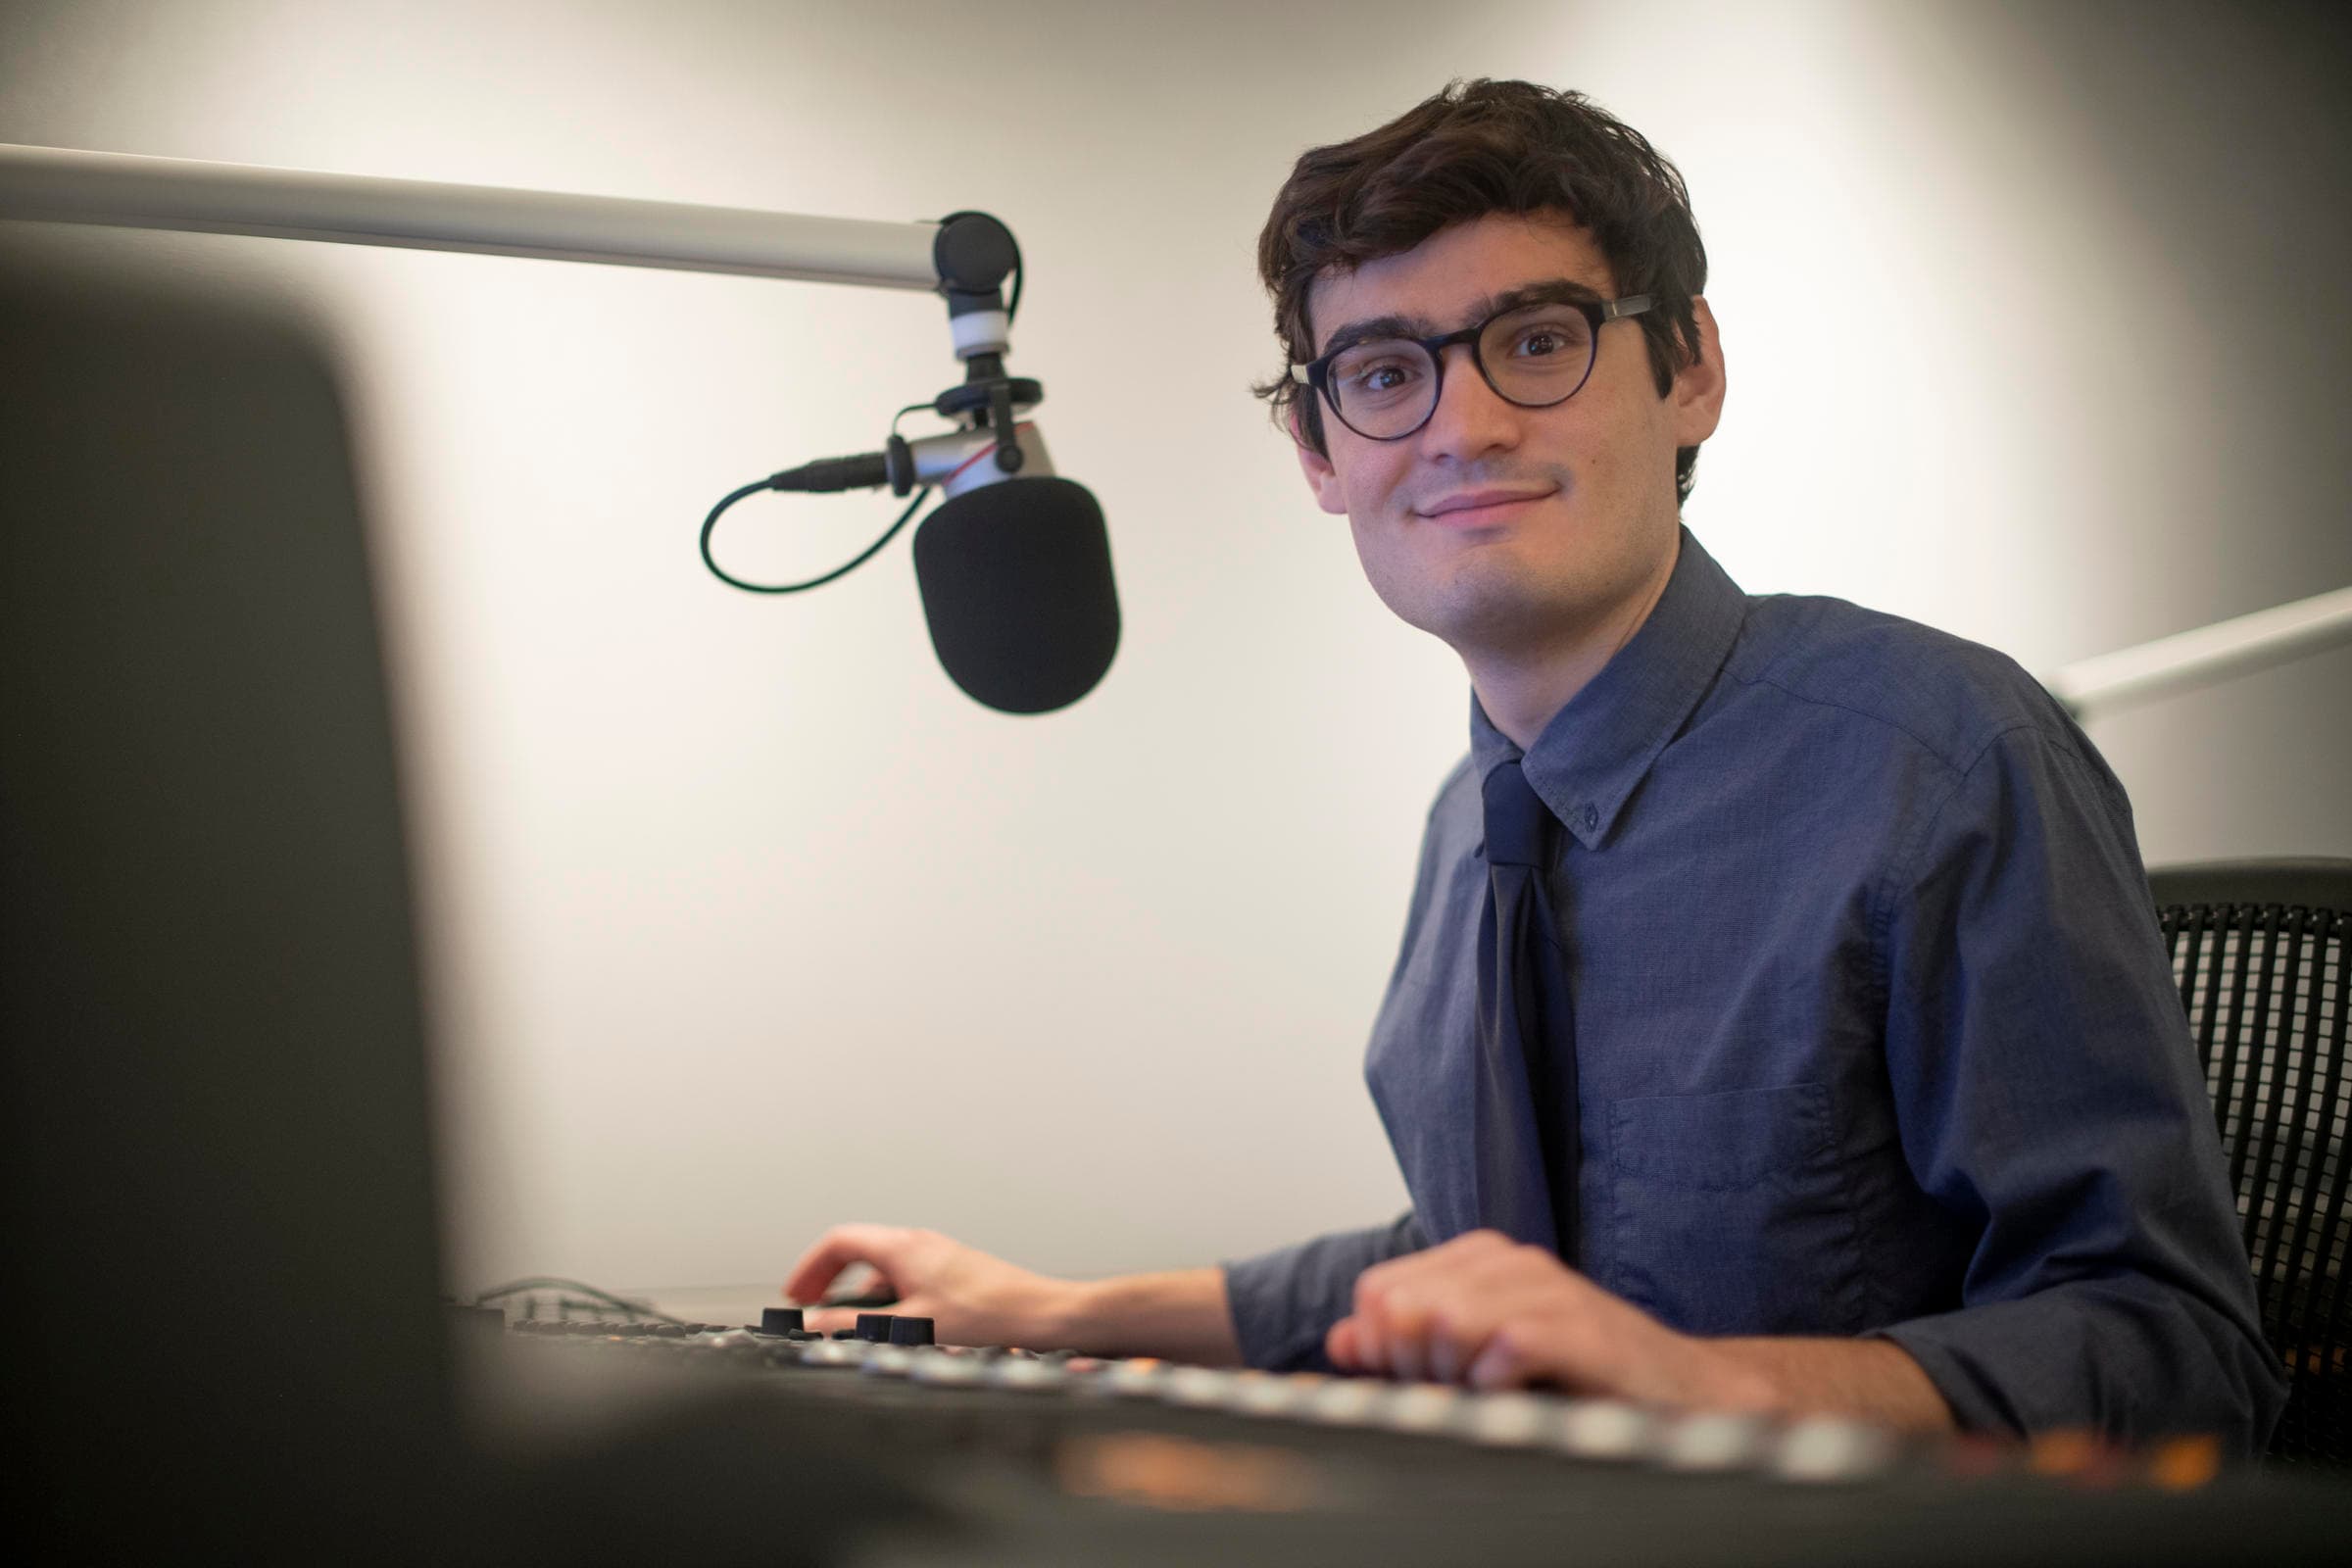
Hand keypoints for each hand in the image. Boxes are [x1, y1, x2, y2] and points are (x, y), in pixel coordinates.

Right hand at [783, 1224, 1077, 1347]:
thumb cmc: (986, 1318)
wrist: (1042, 1316)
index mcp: (903, 1248)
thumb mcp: (910, 1327)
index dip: (809, 1267)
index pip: (839, 1241)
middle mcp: (920, 1244)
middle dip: (829, 1279)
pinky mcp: (955, 1272)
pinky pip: (907, 1277)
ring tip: (849, 1324)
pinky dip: (886, 1297)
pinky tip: (893, 1328)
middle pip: (859, 1249)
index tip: (794, 1296)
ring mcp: (939, 1255)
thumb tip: (816, 1325)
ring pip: (884, 1266)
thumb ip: (857, 1327)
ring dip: (859, 1291)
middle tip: (812, 1308)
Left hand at [1326, 1230, 1775, 1410]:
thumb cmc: (1578, 1378)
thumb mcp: (1478, 1360)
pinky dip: (1498, 1382)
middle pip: (1403, 1305)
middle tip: (1457, 1391)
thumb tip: (1343, 1337)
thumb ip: (1408, 1345)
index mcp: (1478, 1260)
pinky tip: (1518, 1393)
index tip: (1420, 1380)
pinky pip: (1506, 1344)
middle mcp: (1510, 1260)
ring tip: (1489, 1394)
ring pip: (1446, 1318)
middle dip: (1413, 1364)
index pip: (1378, 1290)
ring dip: (1454, 1375)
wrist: (1679, 1395)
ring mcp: (1548, 1287)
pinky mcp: (1582, 1327)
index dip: (1382, 1347)